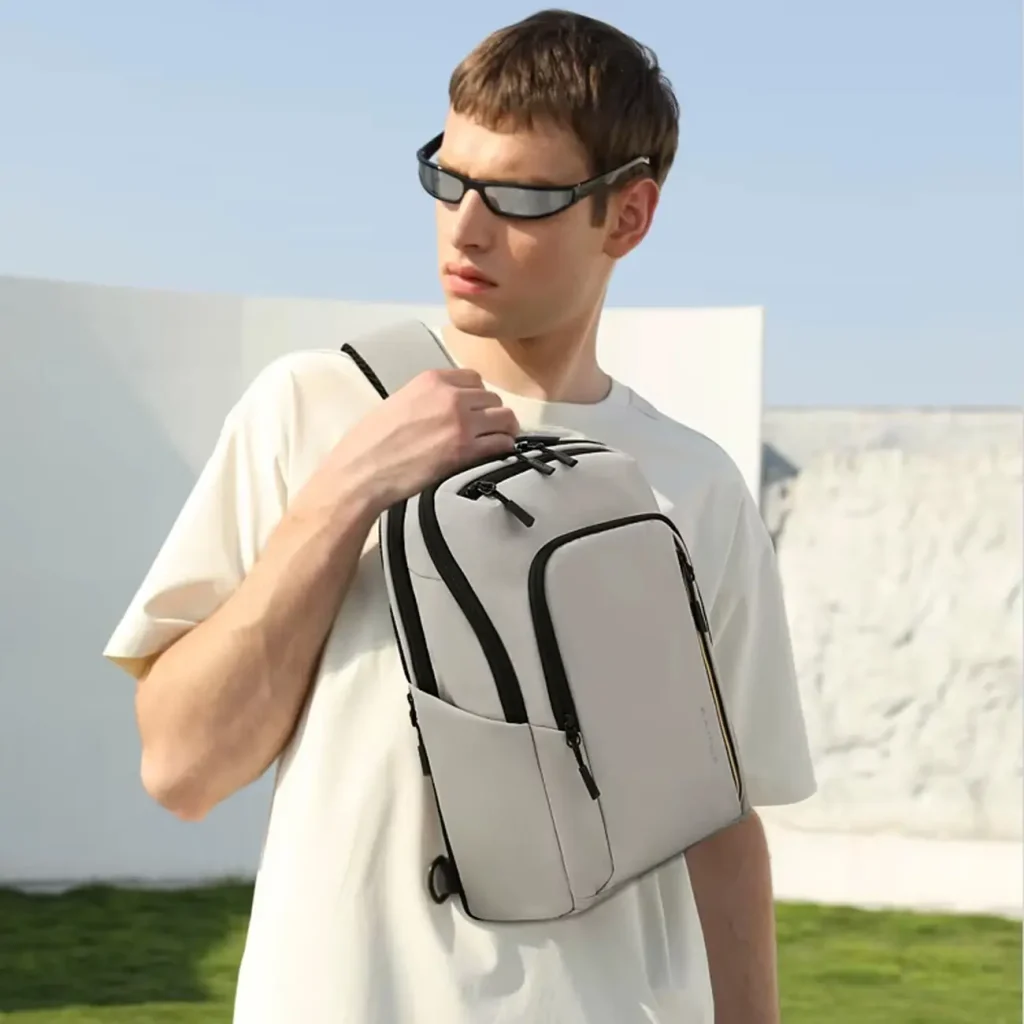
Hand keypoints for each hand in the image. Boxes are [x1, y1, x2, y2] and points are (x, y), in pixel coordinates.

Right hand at [329, 368, 519, 511]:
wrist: (363, 470)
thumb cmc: (370, 441)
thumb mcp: (399, 401)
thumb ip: (428, 398)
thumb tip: (446, 407)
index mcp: (432, 379)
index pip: (474, 378)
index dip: (477, 396)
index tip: (474, 410)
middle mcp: (451, 396)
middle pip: (493, 398)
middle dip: (491, 414)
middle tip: (484, 431)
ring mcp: (462, 422)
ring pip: (505, 418)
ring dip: (503, 430)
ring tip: (495, 442)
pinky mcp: (466, 449)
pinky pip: (502, 443)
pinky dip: (504, 449)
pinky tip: (495, 456)